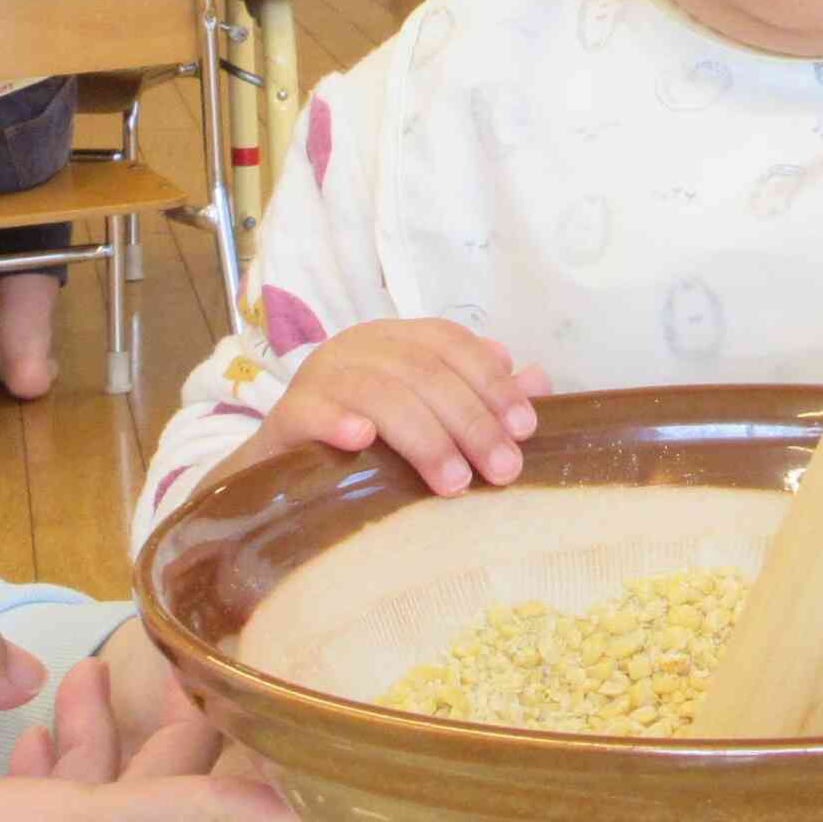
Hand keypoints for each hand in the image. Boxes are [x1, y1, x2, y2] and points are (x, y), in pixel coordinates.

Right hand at [211, 317, 548, 496]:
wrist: (283, 475)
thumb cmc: (368, 444)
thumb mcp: (428, 419)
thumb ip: (480, 397)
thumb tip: (539, 379)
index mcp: (397, 340)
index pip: (451, 344)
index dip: (492, 382)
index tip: (525, 427)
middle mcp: (359, 347)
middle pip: (423, 371)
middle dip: (471, 421)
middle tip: (502, 470)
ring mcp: (320, 376)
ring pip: (379, 392)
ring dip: (424, 436)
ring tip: (454, 481)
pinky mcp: (287, 413)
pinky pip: (313, 410)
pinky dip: (339, 422)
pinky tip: (364, 443)